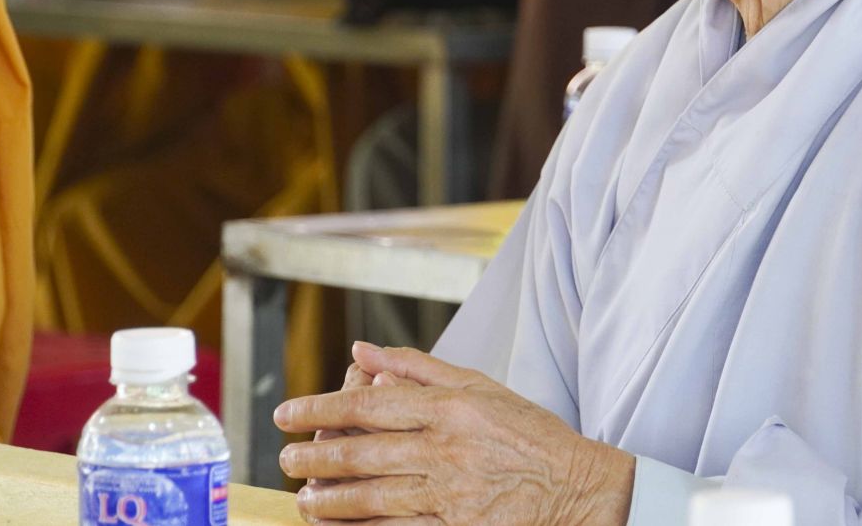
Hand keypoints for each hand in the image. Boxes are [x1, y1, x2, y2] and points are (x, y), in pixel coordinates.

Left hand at [275, 342, 634, 525]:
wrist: (577, 488)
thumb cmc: (529, 434)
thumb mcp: (480, 387)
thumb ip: (419, 367)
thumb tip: (363, 352)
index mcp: (451, 406)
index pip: (370, 403)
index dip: (321, 407)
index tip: (287, 412)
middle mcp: (447, 447)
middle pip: (363, 451)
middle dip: (315, 455)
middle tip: (284, 457)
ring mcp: (451, 493)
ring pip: (373, 496)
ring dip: (329, 499)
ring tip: (301, 498)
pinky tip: (337, 525)